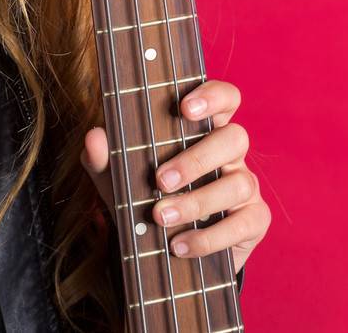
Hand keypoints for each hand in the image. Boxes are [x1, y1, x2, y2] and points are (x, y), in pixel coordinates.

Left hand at [80, 78, 269, 273]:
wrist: (165, 251)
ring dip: (196, 202)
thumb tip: (94, 137)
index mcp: (205, 130)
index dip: (212, 96)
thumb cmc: (145, 198)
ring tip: (160, 218)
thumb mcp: (119, 180)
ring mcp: (246, 186)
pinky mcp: (253, 221)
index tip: (184, 108)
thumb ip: (105, 158)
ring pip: (238, 184)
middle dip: (196, 159)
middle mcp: (231, 154)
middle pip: (235, 138)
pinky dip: (209, 237)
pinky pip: (243, 224)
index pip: (225, 98)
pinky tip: (179, 244)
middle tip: (161, 180)